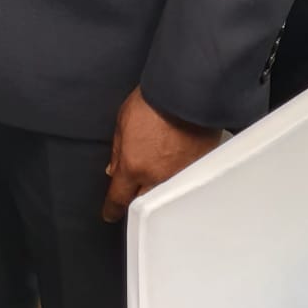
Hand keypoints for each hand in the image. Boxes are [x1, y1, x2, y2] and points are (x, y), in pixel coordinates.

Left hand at [102, 87, 221, 222]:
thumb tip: (113, 170)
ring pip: (164, 196)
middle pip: (143, 203)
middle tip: (134, 194)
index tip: (110, 214)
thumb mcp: (122, 122)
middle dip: (136, 201)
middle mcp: (156, 177)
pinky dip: (177, 181)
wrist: (185, 93)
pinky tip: (176, 169)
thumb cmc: (153, 102)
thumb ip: (117, 151)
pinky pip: (183, 184)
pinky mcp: (197, 170)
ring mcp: (178, 176)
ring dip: (157, 191)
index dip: (112, 209)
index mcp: (132, 166)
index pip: (118, 198)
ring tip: (156, 178)